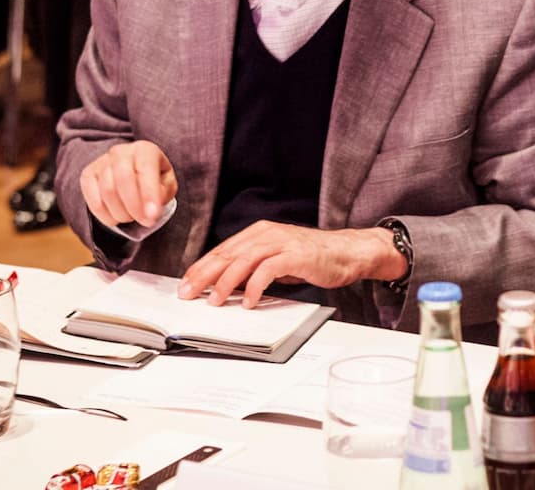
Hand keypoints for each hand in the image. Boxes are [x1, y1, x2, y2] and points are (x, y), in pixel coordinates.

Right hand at [79, 140, 177, 229]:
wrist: (132, 173)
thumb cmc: (153, 180)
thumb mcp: (166, 185)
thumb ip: (162, 194)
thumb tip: (150, 210)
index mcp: (144, 150)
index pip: (145, 170)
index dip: (149, 194)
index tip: (152, 216)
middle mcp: (120, 151)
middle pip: (123, 179)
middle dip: (135, 207)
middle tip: (145, 221)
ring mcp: (101, 162)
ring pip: (108, 192)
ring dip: (122, 213)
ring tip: (132, 216)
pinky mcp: (87, 176)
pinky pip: (94, 202)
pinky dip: (106, 217)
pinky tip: (116, 218)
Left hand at [178, 222, 404, 307]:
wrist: (347, 252)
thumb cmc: (312, 258)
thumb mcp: (276, 260)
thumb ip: (253, 268)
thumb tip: (225, 286)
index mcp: (258, 233)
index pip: (222, 251)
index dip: (201, 268)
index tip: (186, 285)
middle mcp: (266, 233)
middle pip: (227, 254)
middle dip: (204, 276)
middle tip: (189, 294)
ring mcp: (281, 242)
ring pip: (243, 261)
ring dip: (225, 283)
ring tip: (214, 301)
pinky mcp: (295, 255)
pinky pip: (268, 271)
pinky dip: (254, 287)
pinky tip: (247, 301)